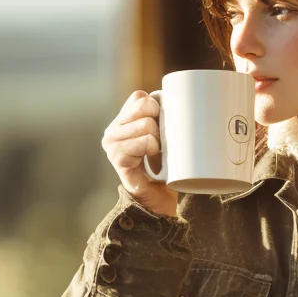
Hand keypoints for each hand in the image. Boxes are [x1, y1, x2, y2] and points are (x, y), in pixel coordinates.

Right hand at [102, 91, 179, 217]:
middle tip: (161, 143)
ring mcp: (112, 144)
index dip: (156, 106)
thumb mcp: (165, 136)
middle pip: (144, 106)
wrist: (160, 199)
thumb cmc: (166, 166)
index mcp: (123, 120)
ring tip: (157, 154)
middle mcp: (113, 130)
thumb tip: (185, 97)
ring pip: (146, 124)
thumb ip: (165, 117)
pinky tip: (152, 159)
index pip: (140, 97)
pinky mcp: (117, 159)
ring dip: (158, 139)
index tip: (162, 124)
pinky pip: (143, 142)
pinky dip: (152, 149)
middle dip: (160, 122)